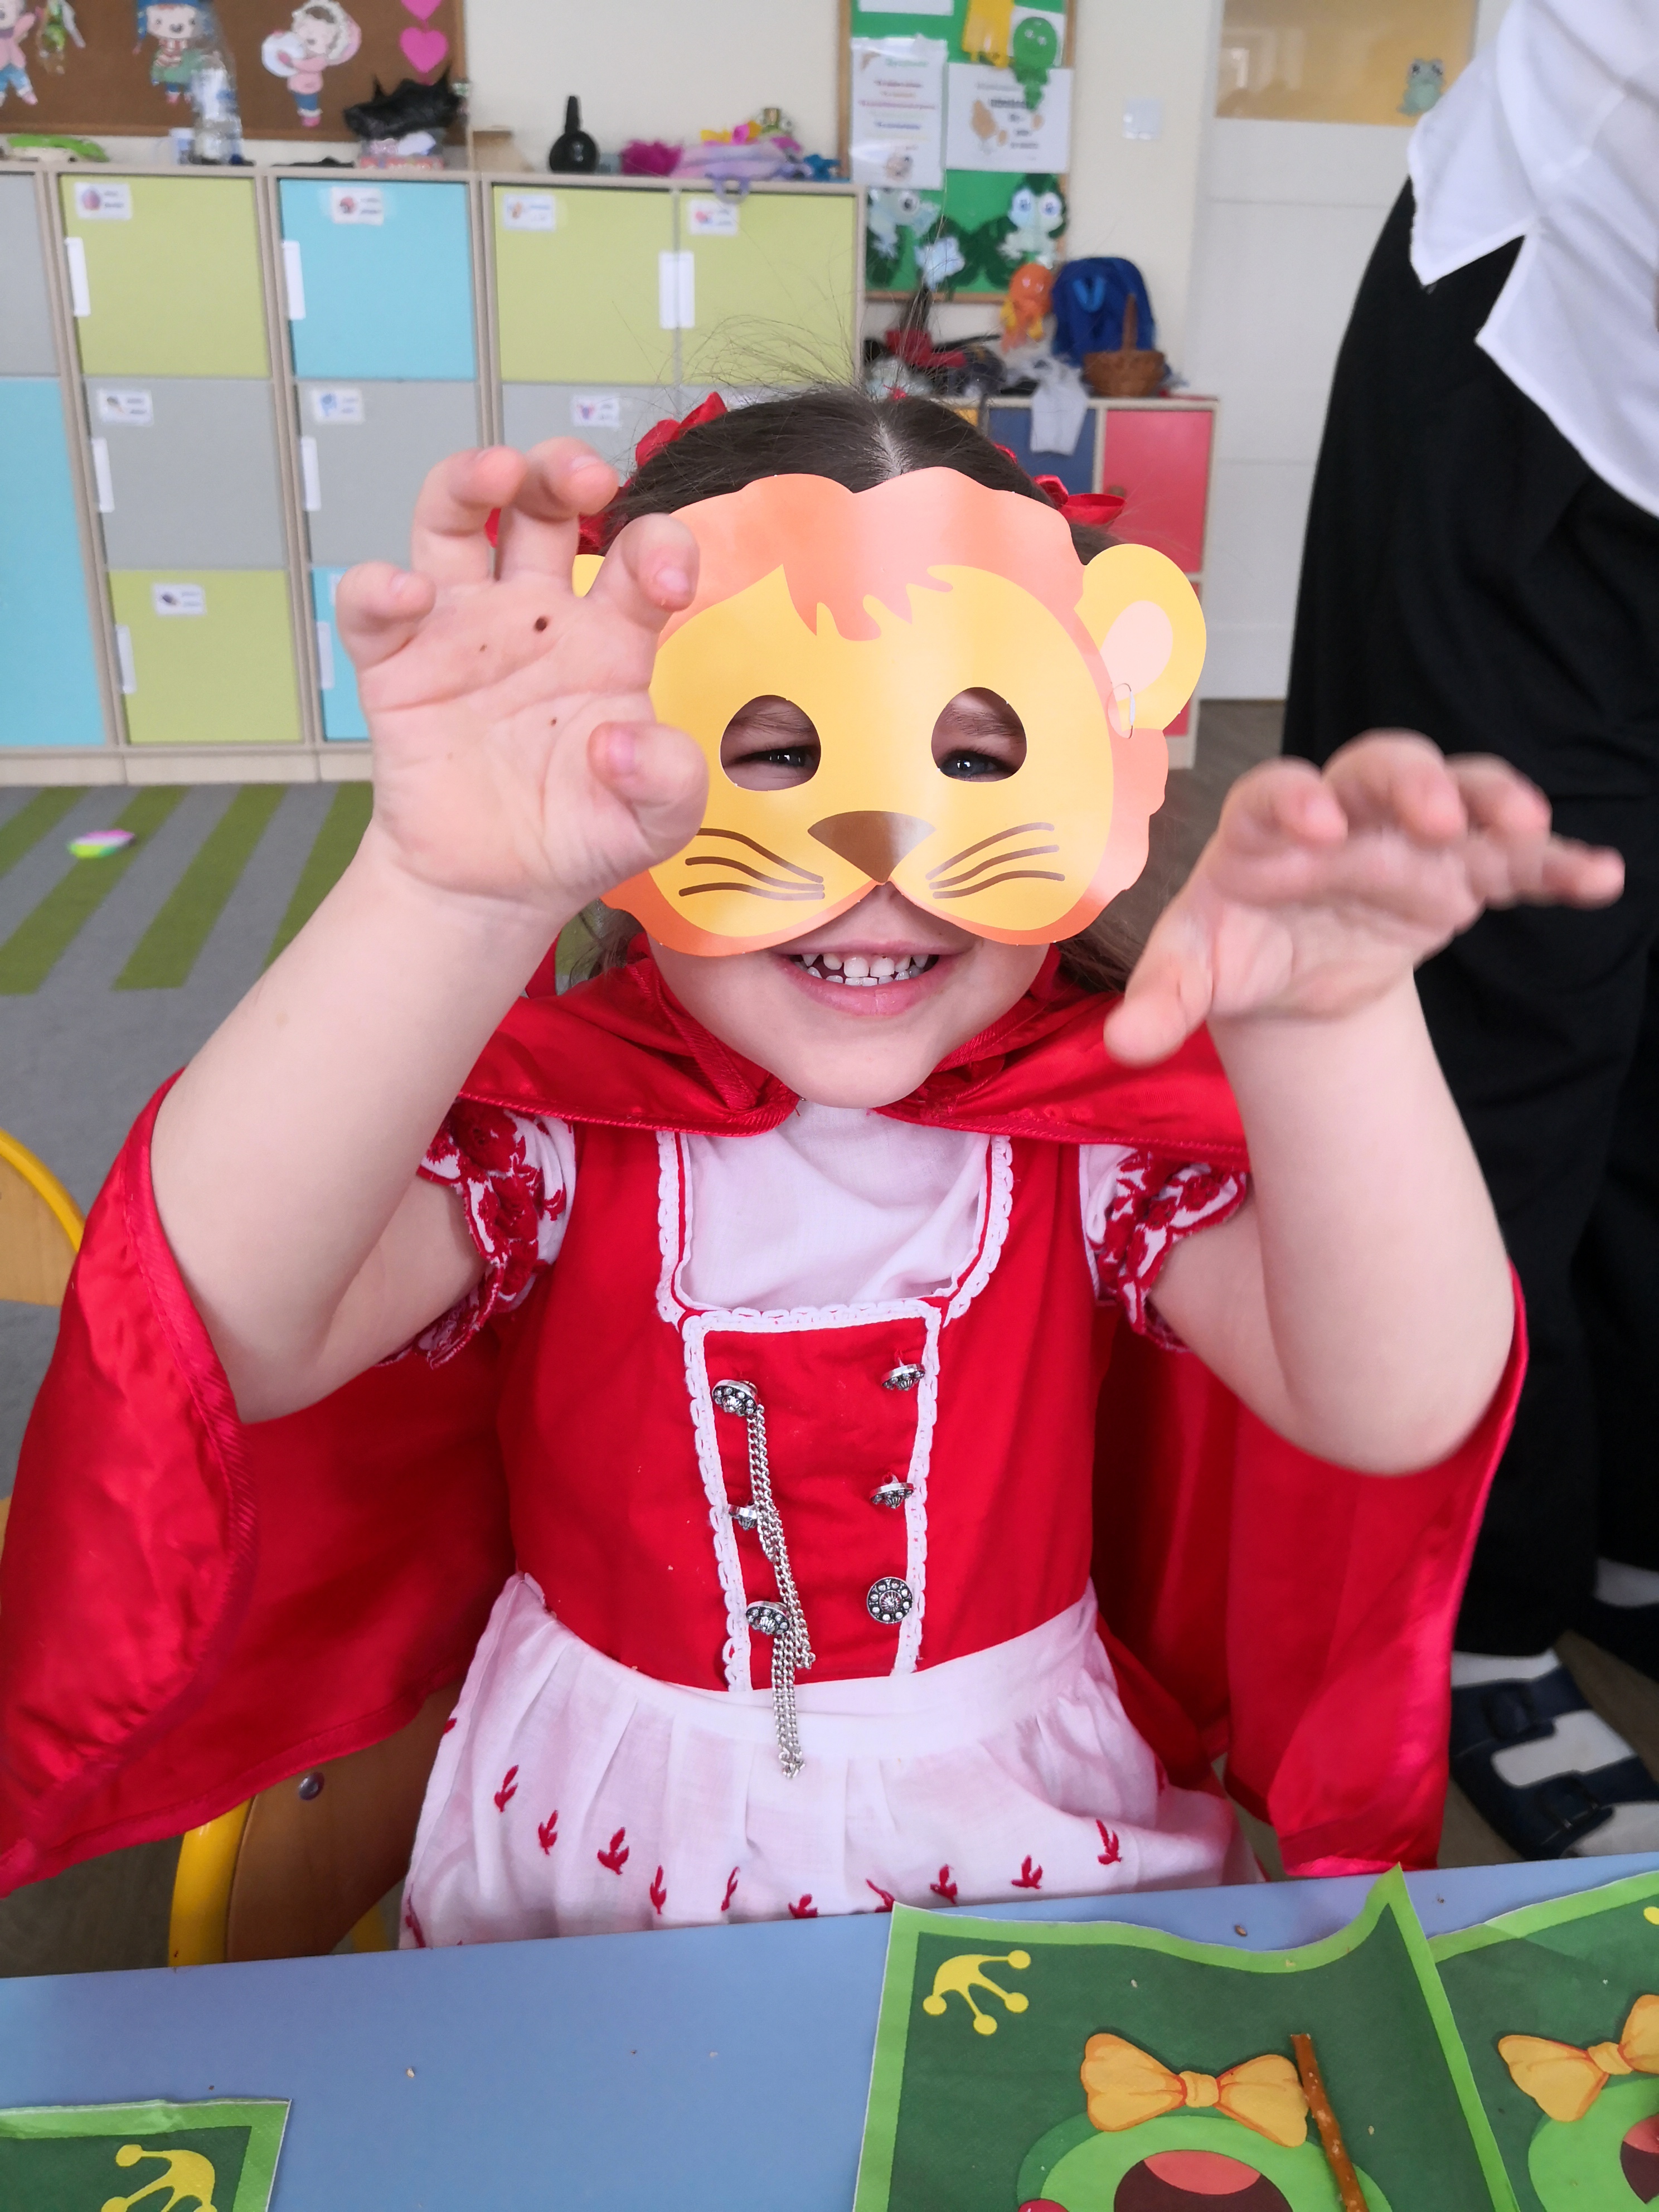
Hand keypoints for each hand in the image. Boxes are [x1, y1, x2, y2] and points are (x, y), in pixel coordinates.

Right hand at [335, 440, 706, 920]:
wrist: (495, 891)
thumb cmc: (581, 836)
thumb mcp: (654, 824)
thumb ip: (670, 782)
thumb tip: (619, 742)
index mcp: (610, 636)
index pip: (640, 554)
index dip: (660, 545)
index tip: (668, 583)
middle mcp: (536, 615)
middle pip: (541, 504)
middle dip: (560, 468)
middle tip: (584, 477)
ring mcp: (463, 631)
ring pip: (453, 519)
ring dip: (468, 478)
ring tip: (494, 473)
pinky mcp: (398, 666)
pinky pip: (373, 608)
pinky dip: (379, 587)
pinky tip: (409, 596)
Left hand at [1105, 733, 1623, 1063]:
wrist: (1283, 966)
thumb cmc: (1231, 946)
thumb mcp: (1193, 971)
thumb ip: (1162, 998)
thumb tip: (1124, 1044)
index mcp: (1265, 823)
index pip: (1278, 794)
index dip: (1297, 799)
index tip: (1319, 823)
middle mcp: (1345, 811)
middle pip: (1383, 768)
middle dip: (1411, 783)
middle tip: (1433, 815)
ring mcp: (1409, 837)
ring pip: (1460, 793)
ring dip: (1495, 801)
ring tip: (1529, 824)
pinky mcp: (1459, 873)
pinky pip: (1514, 860)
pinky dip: (1557, 863)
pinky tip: (1600, 876)